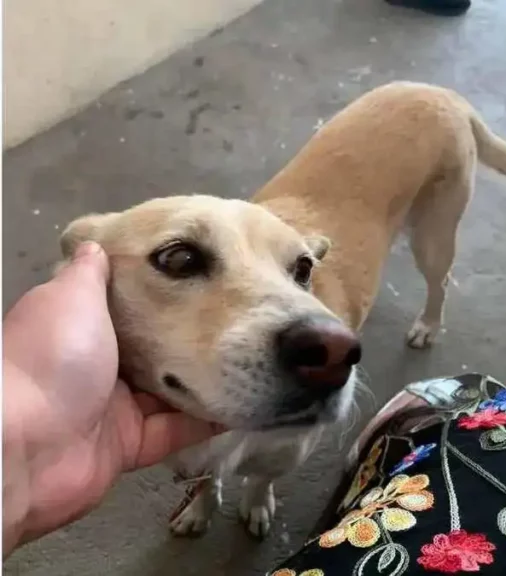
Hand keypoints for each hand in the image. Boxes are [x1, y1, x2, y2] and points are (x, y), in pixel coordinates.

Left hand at [2, 242, 221, 555]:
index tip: (208, 279)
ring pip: (172, 392)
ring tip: (255, 357)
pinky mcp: (131, 447)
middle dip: (195, 337)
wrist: (26, 445)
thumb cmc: (52, 359)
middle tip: (245, 319)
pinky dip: (209, 420)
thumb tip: (99, 243)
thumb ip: (89, 273)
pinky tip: (247, 400)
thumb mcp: (70, 298)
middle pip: (156, 350)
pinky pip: (178, 431)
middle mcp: (96, 368)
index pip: (128, 307)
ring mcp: (113, 410)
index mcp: (77, 328)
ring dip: (209, 379)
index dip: (164, 294)